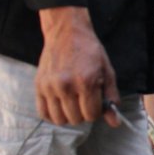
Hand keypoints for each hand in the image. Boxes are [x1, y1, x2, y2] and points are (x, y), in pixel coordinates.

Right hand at [36, 6, 120, 126]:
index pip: (91, 114)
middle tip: (84, 100)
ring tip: (72, 103)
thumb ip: (110, 96)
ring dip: (68, 115)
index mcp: (86, 81)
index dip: (96, 111)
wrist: (67, 32)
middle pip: (76, 119)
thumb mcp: (106, 71)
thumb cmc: (89, 51)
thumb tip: (115, 122)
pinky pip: (43, 113)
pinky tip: (60, 105)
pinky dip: (52, 114)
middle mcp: (66, 85)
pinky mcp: (38, 86)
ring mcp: (50, 86)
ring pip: (59, 120)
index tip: (96, 101)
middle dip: (83, 113)